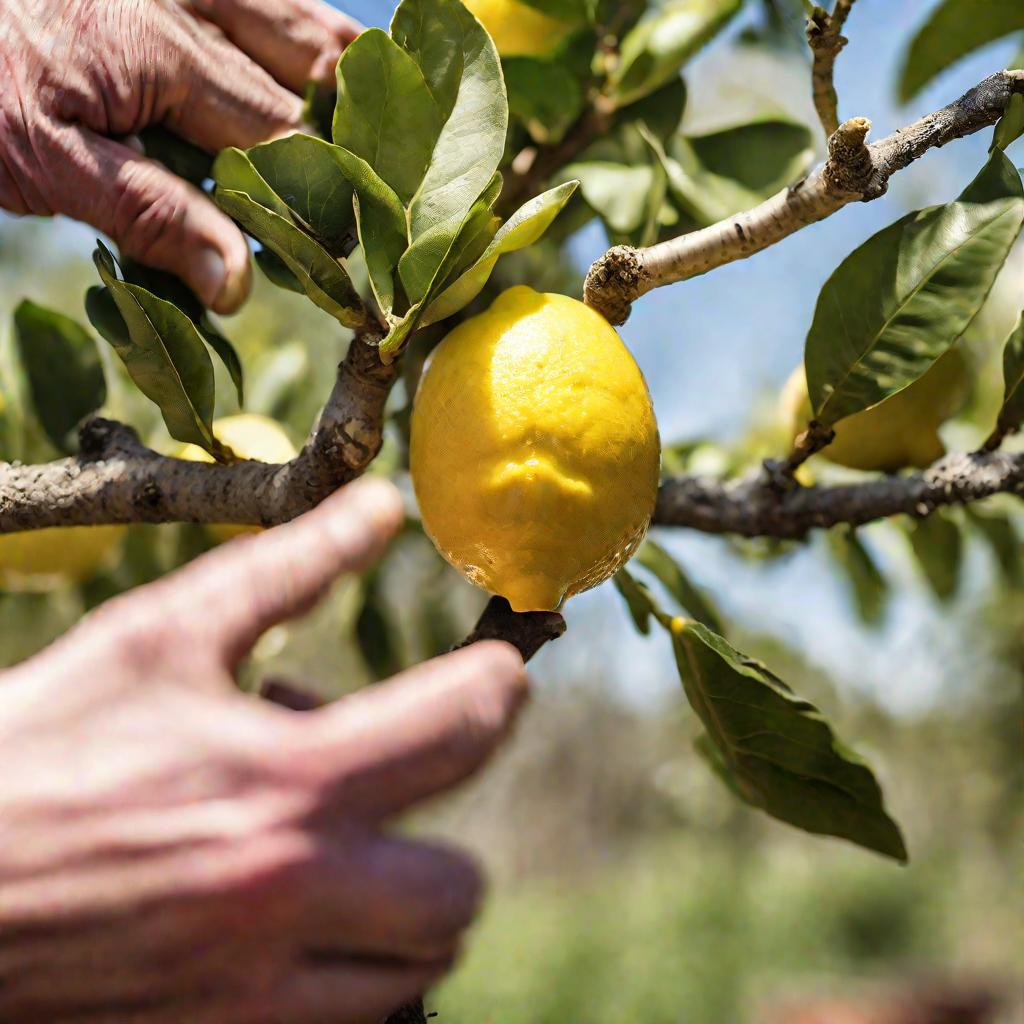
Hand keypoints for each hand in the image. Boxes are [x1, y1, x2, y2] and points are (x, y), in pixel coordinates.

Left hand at [0, 0, 360, 312]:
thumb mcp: (42, 163)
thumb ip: (149, 216)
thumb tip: (237, 286)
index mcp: (166, 54)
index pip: (284, 142)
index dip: (318, 202)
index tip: (335, 253)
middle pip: (311, 78)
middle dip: (343, 144)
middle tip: (362, 202)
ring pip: (302, 22)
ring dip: (339, 78)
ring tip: (367, 136)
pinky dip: (297, 34)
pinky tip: (315, 70)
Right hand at [0, 478, 528, 1022]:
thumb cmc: (39, 741)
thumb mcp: (161, 634)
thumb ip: (289, 566)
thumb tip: (382, 505)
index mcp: (287, 781)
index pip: (464, 729)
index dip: (501, 686)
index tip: (498, 671)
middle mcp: (289, 892)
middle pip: (461, 883)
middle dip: (447, 822)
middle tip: (393, 779)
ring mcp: (258, 984)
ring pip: (419, 964)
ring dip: (406, 898)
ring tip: (340, 842)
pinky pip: (353, 1015)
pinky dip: (354, 963)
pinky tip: (293, 907)